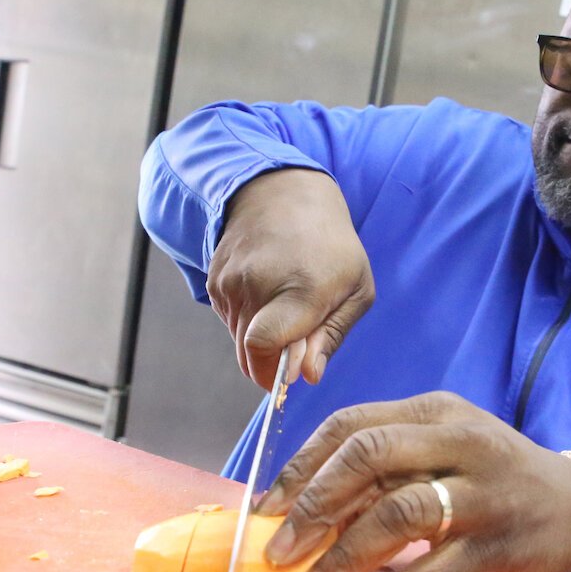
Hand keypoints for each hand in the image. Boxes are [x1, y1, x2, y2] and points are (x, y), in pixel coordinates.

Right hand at [208, 169, 374, 389]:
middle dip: (273, 362)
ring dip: (262, 340)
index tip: (291, 374)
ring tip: (286, 307)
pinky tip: (267, 293)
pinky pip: (229, 321)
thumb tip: (308, 376)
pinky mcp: (214, 280)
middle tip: (298, 340)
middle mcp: (257, 285)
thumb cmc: (332, 246)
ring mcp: (230, 281)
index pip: (263, 347)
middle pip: (249, 355)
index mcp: (301, 289)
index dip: (274, 371)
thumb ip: (332, 337)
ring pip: (238, 342)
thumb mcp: (356, 289)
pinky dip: (248, 320)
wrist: (285, 195)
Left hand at [255, 392, 570, 571]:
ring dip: (343, 558)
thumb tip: (300, 506)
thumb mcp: (444, 445)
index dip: (301, 467)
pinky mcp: (497, 549)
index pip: (352, 425)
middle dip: (314, 507)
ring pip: (398, 517)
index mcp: (436, 412)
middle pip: (370, 458)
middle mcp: (461, 444)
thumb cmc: (491, 476)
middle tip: (278, 551)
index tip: (266, 508)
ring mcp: (482, 496)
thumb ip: (383, 462)